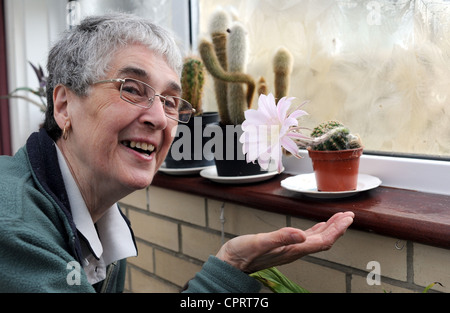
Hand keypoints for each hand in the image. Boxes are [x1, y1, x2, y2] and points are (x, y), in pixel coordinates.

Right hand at [215, 211, 353, 272]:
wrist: (231, 263)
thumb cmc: (242, 254)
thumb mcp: (260, 242)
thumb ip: (280, 237)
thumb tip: (301, 233)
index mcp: (292, 249)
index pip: (322, 240)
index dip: (337, 230)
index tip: (347, 219)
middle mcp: (294, 250)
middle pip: (323, 240)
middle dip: (338, 227)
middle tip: (349, 216)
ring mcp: (290, 249)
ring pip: (316, 239)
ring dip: (330, 228)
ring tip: (339, 218)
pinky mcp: (283, 246)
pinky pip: (306, 238)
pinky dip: (316, 230)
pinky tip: (318, 226)